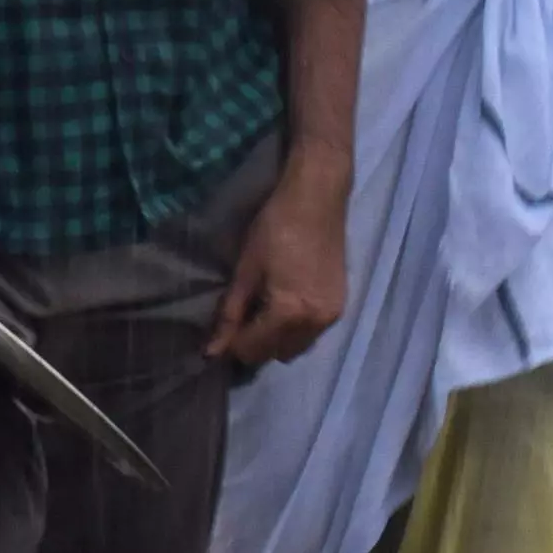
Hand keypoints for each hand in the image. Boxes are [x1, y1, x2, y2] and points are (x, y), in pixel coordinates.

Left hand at [207, 168, 350, 367]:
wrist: (318, 198)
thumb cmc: (275, 228)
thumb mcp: (245, 271)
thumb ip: (230, 315)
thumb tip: (211, 351)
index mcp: (290, 313)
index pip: (253, 350)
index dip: (230, 345)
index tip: (219, 331)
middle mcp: (316, 322)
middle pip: (276, 354)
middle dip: (254, 344)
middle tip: (239, 321)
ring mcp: (332, 315)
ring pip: (296, 347)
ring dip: (276, 339)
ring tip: (262, 314)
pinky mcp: (340, 304)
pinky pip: (312, 333)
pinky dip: (294, 329)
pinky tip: (284, 306)